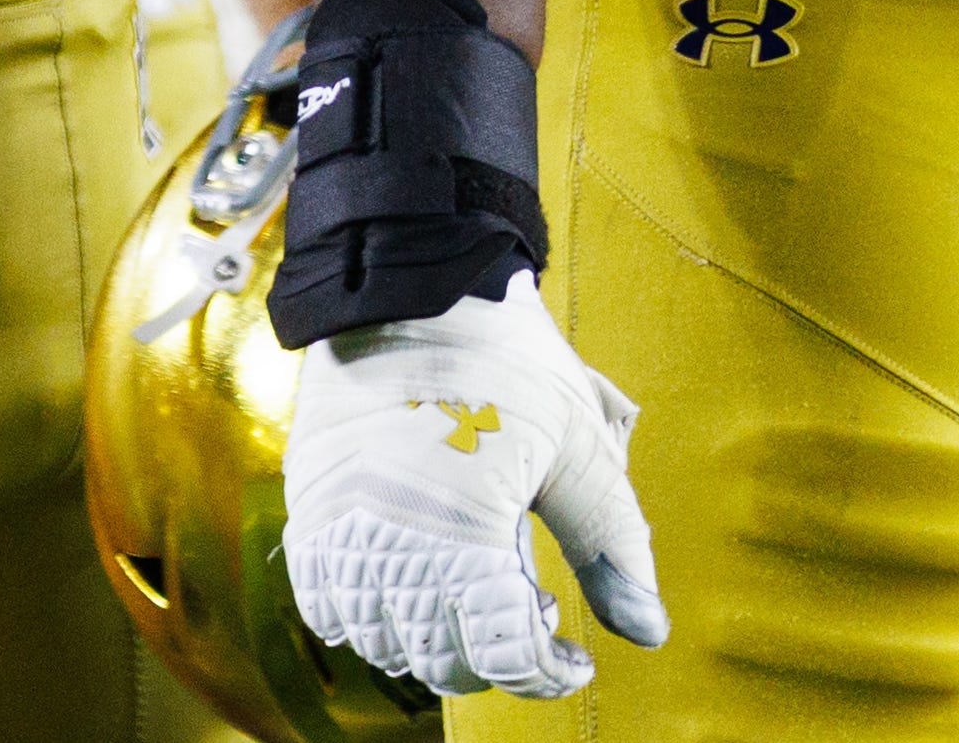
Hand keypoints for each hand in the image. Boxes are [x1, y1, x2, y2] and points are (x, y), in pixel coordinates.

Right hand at [284, 279, 667, 699]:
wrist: (416, 288)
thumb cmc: (509, 361)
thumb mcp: (582, 446)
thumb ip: (613, 543)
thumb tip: (648, 629)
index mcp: (465, 530)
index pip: (503, 651)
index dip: (545, 670)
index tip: (573, 661)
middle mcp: (390, 541)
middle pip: (442, 658)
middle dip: (496, 655)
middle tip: (536, 612)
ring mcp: (339, 532)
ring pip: (382, 644)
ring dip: (436, 641)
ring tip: (484, 591)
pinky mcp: (309, 514)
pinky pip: (329, 606)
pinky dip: (376, 615)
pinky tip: (423, 581)